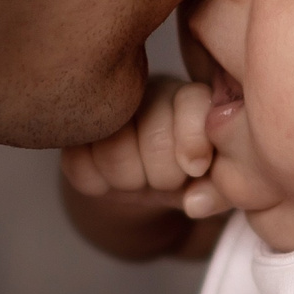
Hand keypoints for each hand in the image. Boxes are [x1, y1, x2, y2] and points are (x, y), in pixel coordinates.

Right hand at [59, 74, 225, 216]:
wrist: (144, 180)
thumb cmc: (188, 176)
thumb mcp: (213, 183)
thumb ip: (220, 191)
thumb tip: (195, 204)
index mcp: (190, 95)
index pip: (191, 103)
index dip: (193, 141)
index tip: (195, 168)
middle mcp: (147, 89)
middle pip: (154, 138)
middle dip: (163, 175)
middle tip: (166, 178)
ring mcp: (105, 105)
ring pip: (113, 152)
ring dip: (130, 181)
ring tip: (140, 176)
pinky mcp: (73, 129)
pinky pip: (78, 164)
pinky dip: (96, 183)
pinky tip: (109, 176)